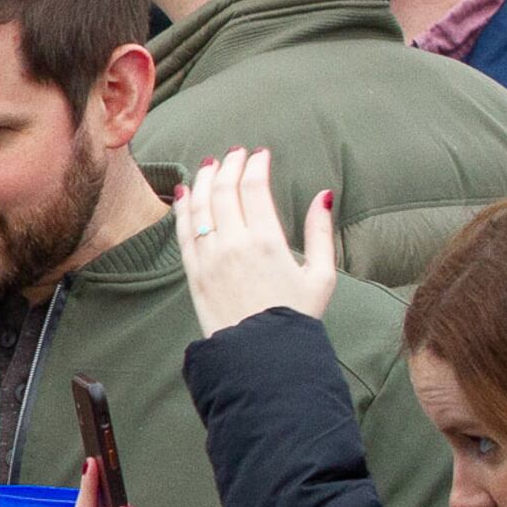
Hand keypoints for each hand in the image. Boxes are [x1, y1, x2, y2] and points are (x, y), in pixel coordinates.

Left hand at [175, 151, 339, 334]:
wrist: (259, 353)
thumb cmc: (295, 316)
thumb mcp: (321, 274)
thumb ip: (321, 232)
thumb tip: (323, 195)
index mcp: (268, 241)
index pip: (253, 187)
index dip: (254, 164)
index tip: (259, 154)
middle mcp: (233, 244)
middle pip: (223, 189)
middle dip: (228, 165)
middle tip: (235, 153)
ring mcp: (209, 258)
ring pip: (199, 206)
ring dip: (203, 180)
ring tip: (210, 165)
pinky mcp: (192, 272)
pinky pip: (183, 231)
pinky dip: (182, 208)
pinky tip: (185, 192)